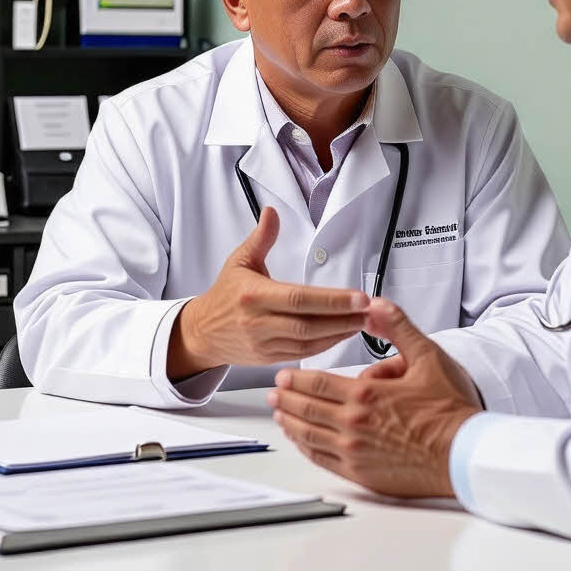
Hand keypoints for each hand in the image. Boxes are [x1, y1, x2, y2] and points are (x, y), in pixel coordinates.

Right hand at [168, 207, 369, 378]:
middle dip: (342, 318)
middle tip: (369, 310)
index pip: (298, 298)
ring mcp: (263, 343)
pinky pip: (302, 354)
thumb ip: (261, 238)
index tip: (357, 296)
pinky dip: (326, 346)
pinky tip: (343, 334)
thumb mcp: (239, 262)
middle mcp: (257, 322)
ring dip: (339, 333)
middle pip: (307, 324)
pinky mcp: (268, 358)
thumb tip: (272, 212)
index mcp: (252, 295)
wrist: (201, 332)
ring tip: (363, 321)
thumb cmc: (224, 295)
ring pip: (308, 342)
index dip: (331, 300)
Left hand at [268, 297, 483, 497]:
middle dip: (286, 398)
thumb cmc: (449, 409)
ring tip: (280, 413)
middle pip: (306, 408)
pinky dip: (306, 447)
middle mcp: (353, 424)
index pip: (317, 383)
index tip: (284, 374)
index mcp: (365, 394)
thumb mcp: (427, 356)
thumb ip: (397, 327)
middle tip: (273, 391)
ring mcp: (354, 452)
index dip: (296, 378)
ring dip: (290, 422)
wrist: (464, 453)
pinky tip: (302, 441)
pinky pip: (322, 460)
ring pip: (308, 435)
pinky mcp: (360, 474)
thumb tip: (375, 306)